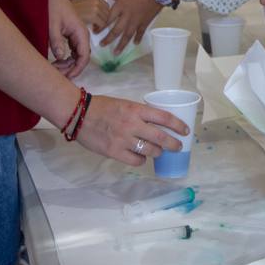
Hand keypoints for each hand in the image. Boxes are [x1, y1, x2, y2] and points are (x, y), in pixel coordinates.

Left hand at [48, 0, 89, 76]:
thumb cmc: (52, 6)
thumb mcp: (52, 25)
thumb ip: (57, 41)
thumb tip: (60, 57)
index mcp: (81, 32)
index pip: (84, 56)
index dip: (77, 69)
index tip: (67, 76)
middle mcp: (82, 35)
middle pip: (82, 58)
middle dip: (71, 68)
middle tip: (56, 74)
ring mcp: (77, 35)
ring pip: (77, 56)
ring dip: (68, 64)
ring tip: (55, 68)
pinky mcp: (72, 35)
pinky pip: (73, 51)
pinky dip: (66, 58)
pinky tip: (56, 62)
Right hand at [72, 0, 110, 33]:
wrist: (62, 12)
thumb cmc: (71, 10)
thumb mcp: (84, 4)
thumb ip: (94, 6)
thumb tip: (103, 12)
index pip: (107, 7)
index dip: (105, 14)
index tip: (101, 19)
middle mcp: (96, 1)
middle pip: (108, 13)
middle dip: (104, 20)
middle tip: (98, 25)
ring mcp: (95, 8)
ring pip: (106, 20)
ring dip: (101, 25)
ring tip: (95, 28)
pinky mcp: (92, 15)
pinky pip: (102, 24)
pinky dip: (99, 29)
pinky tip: (93, 30)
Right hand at [74, 94, 188, 166]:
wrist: (78, 114)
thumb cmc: (102, 107)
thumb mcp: (124, 104)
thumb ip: (139, 113)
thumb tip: (155, 124)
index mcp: (136, 109)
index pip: (164, 117)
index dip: (178, 125)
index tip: (185, 131)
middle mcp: (132, 124)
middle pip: (161, 138)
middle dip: (174, 144)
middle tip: (178, 147)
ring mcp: (123, 139)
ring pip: (150, 151)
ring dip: (157, 153)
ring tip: (157, 152)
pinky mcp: (114, 152)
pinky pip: (136, 160)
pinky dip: (141, 160)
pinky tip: (141, 157)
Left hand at [101, 0, 162, 51]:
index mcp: (121, 4)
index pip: (107, 19)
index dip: (100, 27)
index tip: (95, 31)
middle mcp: (127, 15)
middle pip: (115, 31)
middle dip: (108, 39)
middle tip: (102, 45)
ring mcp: (137, 20)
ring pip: (127, 35)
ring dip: (121, 45)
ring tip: (116, 52)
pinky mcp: (146, 21)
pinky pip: (140, 33)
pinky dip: (137, 38)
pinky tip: (135, 43)